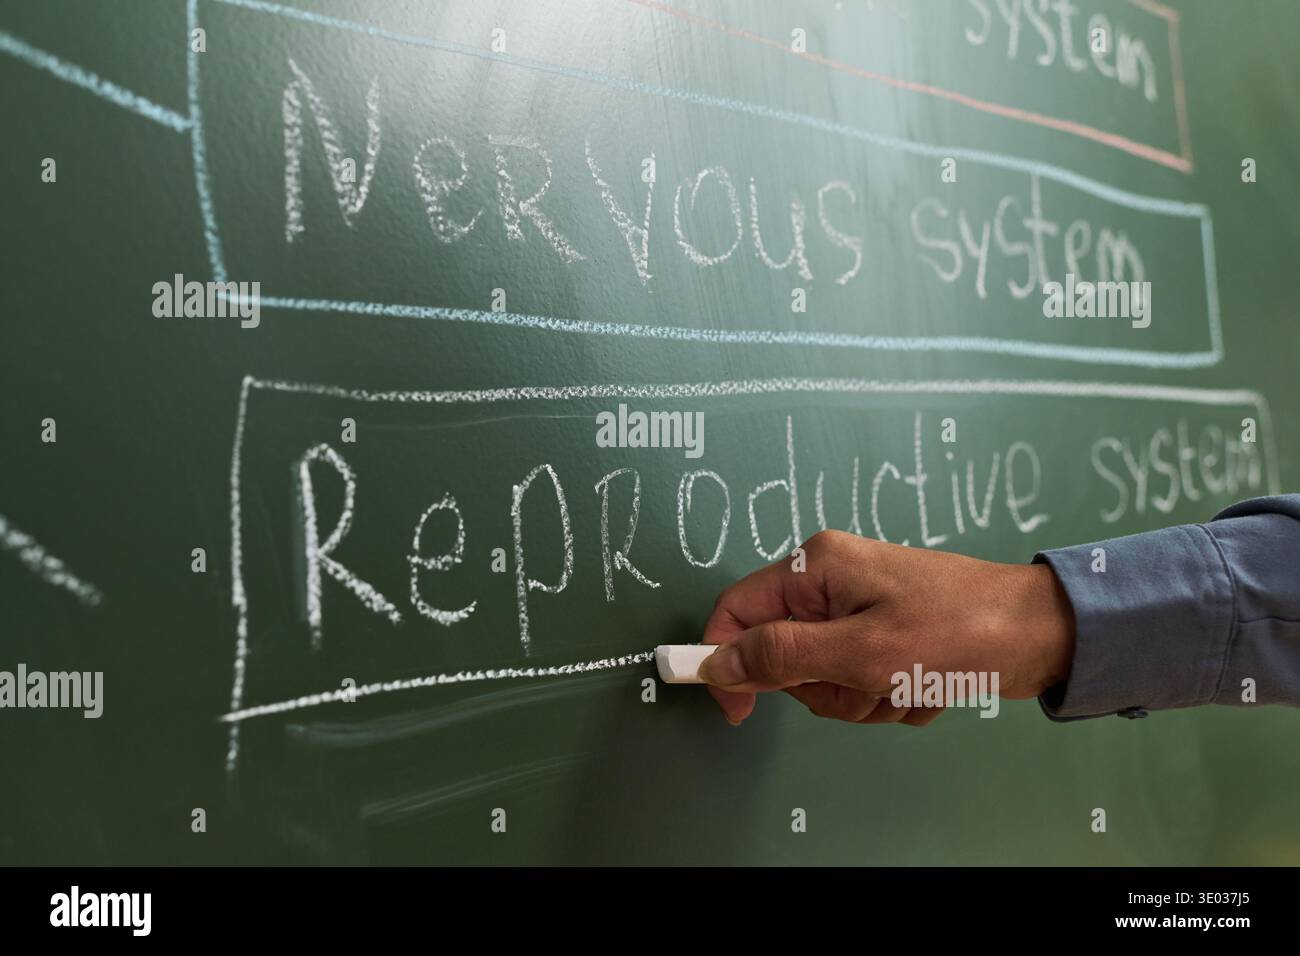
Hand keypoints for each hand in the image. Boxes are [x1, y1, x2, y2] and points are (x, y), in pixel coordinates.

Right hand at [699, 530, 1075, 726]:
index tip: (736, 711)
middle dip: (824, 688)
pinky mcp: (887, 632)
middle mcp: (832, 580)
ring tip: (908, 684)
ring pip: (823, 678)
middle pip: (782, 654)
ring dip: (862, 697)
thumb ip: (782, 657)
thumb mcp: (861, 653)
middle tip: (868, 684)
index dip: (726, 660)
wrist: (1043, 632)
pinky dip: (889, 696)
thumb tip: (719, 663)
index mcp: (817, 567)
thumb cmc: (960, 630)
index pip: (737, 610)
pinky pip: (860, 682)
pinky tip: (926, 686)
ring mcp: (860, 607)